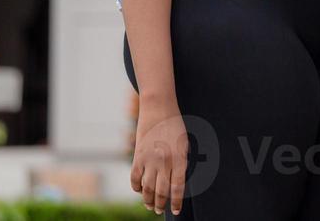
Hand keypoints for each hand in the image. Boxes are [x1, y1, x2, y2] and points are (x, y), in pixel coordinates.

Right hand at [130, 96, 187, 215]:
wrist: (159, 109)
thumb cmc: (175, 126)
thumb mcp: (184, 144)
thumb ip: (181, 163)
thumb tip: (176, 183)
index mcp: (179, 158)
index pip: (177, 187)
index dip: (176, 202)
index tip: (176, 211)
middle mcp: (164, 161)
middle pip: (161, 191)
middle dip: (161, 204)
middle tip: (161, 210)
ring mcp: (149, 160)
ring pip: (147, 188)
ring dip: (149, 200)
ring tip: (151, 206)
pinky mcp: (138, 156)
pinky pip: (134, 178)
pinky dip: (136, 188)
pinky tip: (140, 191)